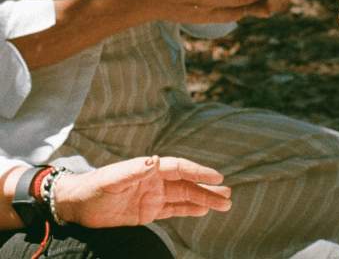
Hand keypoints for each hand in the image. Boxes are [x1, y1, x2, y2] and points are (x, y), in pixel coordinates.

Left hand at [54, 156, 230, 227]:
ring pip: (185, 198)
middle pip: (188, 184)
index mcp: (150, 169)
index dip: (199, 172)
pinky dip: (190, 210)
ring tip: (224, 204)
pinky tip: (204, 211)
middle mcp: (156, 181)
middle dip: (208, 189)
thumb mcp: (113, 178)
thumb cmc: (94, 187)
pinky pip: (174, 210)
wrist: (76, 205)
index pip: (181, 169)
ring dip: (204, 200)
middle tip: (228, 195)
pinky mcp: (148, 212)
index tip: (217, 177)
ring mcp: (154, 196)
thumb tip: (155, 160)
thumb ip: (134, 170)